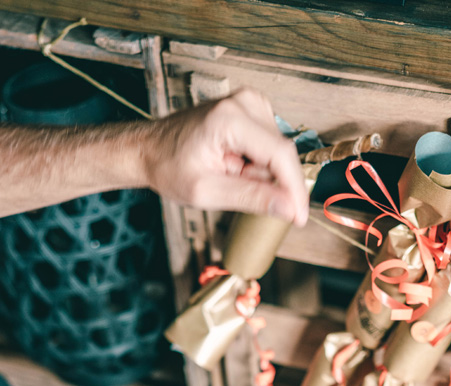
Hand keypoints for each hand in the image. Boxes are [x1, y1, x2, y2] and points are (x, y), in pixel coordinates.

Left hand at [144, 89, 308, 224]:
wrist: (150, 149)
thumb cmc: (169, 167)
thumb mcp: (207, 192)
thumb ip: (251, 199)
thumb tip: (289, 208)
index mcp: (231, 119)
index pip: (281, 155)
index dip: (294, 190)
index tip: (299, 217)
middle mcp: (244, 103)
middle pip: (280, 154)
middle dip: (267, 182)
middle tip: (232, 188)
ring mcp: (250, 103)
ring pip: (276, 153)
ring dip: (258, 174)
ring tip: (226, 174)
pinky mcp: (252, 110)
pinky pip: (268, 146)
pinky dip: (255, 164)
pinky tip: (232, 165)